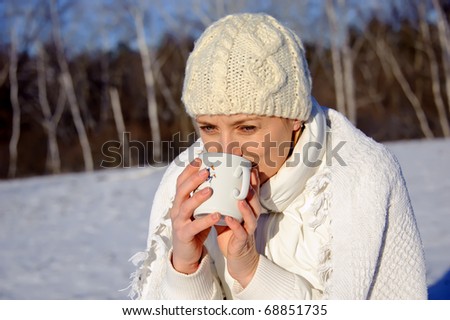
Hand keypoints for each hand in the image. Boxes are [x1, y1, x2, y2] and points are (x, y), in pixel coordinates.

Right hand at [170, 158, 220, 273]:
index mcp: (179, 201)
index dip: (188, 170)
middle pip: (182, 190)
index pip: (181, 182)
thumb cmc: (195, 227)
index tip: (200, 159)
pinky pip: (195, 226)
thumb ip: (203, 196)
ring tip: (210, 190)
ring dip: (198, 197)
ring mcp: (179, 222)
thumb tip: (216, 177)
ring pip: (186, 207)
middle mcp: (176, 209)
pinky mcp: (184, 235)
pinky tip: (217, 215)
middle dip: (193, 179)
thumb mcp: (197, 210)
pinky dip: (206, 220)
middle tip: (207, 170)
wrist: (186, 253)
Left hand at [215, 167, 261, 286]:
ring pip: (252, 216)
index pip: (252, 190)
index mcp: (247, 208)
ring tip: (240, 198)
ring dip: (246, 206)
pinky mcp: (242, 241)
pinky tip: (228, 218)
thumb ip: (222, 199)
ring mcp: (248, 229)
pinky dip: (235, 225)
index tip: (247, 165)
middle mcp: (251, 216)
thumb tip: (210, 180)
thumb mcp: (227, 212)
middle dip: (252, 187)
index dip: (251, 178)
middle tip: (247, 175)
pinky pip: (240, 232)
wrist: (237, 257)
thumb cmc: (230, 232)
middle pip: (255, 200)